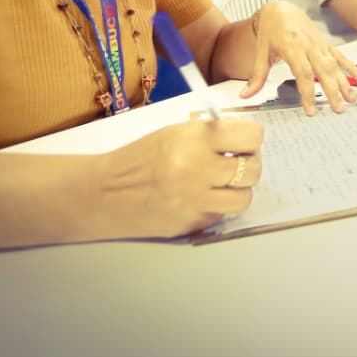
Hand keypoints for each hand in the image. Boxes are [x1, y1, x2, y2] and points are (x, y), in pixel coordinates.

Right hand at [98, 117, 263, 238]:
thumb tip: (247, 139)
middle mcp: (197, 168)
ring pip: (244, 198)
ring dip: (237, 190)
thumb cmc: (140, 158)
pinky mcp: (190, 223)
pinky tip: (199, 198)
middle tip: (234, 163)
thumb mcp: (175, 133)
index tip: (244, 142)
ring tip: (221, 184)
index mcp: (194, 138)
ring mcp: (195, 200)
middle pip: (253, 170)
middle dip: (248, 166)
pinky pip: (221, 215)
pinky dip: (216, 206)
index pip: (251, 136)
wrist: (103, 193)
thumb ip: (211, 135)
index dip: (251, 139)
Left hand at [240, 0, 356, 113]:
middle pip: (323, 71)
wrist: (281, 9)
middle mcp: (309, 45)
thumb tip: (246, 95)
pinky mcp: (325, 44)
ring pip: (335, 65)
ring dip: (344, 83)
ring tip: (350, 100)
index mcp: (292, 47)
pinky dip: (351, 67)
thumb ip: (257, 76)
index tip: (310, 110)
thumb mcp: (261, 52)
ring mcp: (319, 44)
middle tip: (337, 109)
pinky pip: (340, 56)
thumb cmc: (271, 30)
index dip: (308, 93)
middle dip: (332, 92)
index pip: (303, 74)